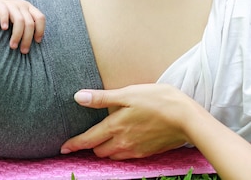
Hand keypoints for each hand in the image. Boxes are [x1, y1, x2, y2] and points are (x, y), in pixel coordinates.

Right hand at [0, 0, 45, 52]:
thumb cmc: (9, 14)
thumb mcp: (20, 17)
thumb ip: (27, 25)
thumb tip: (35, 43)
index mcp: (29, 8)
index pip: (40, 18)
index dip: (40, 30)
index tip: (37, 41)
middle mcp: (22, 5)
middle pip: (29, 23)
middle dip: (27, 38)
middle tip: (23, 51)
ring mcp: (11, 4)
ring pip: (19, 20)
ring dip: (17, 35)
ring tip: (13, 46)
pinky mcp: (0, 4)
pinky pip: (4, 12)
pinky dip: (5, 20)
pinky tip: (4, 29)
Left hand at [61, 84, 192, 159]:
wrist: (186, 118)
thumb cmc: (157, 100)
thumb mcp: (128, 93)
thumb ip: (102, 98)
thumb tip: (78, 97)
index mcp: (115, 127)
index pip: (88, 140)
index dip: (74, 144)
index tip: (64, 148)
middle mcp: (122, 143)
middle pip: (99, 151)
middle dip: (91, 146)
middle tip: (86, 140)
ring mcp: (136, 150)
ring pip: (113, 155)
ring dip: (106, 150)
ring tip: (103, 141)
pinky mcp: (148, 153)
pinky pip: (127, 156)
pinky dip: (120, 151)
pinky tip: (125, 142)